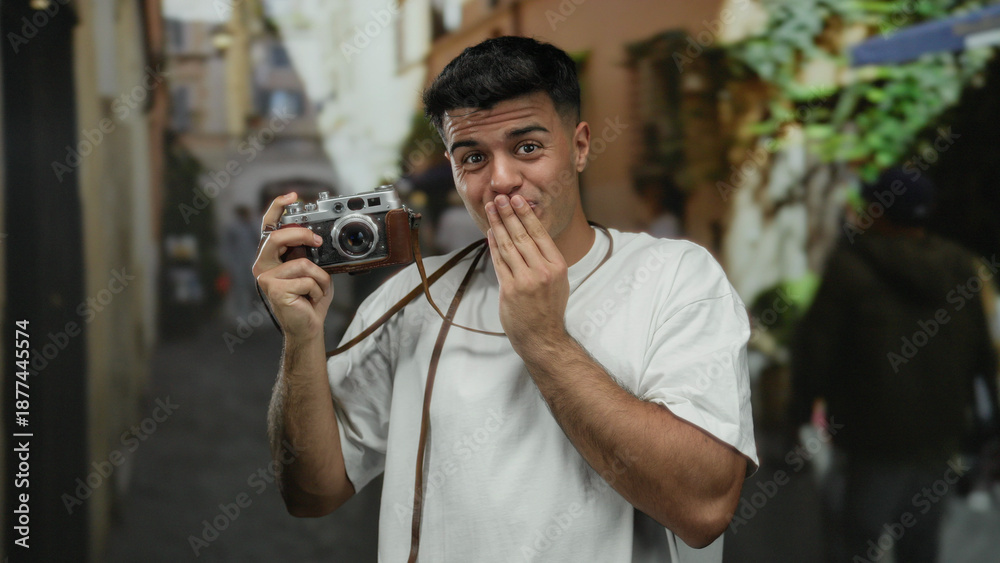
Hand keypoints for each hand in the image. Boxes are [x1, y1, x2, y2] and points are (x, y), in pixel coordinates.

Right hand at [253, 193, 333, 338]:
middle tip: (317, 241)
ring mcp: (266, 277)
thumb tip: (317, 237)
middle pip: (278, 238)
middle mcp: (263, 264)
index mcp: (272, 256)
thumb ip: (310, 252)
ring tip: (315, 290)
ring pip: (302, 263)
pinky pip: (307, 280)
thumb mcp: (314, 269)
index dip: (277, 207)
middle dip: (302, 235)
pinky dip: (317, 289)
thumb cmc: (310, 297)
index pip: (270, 226)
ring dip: (319, 278)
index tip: (292, 196)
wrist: (308, 325)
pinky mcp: (274, 290)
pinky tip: (309, 299)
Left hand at [485, 194, 569, 357]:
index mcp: (557, 266)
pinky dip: (493, 245)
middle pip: (521, 236)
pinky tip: (490, 233)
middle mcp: (542, 271)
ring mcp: (525, 280)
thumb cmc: (550, 307)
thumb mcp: (558, 280)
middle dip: (508, 214)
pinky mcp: (510, 289)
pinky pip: (499, 262)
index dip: (525, 214)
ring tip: (491, 209)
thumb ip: (546, 258)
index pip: (539, 234)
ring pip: (508, 246)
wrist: (543, 337)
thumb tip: (532, 232)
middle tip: (499, 198)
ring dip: (497, 225)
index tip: (517, 199)